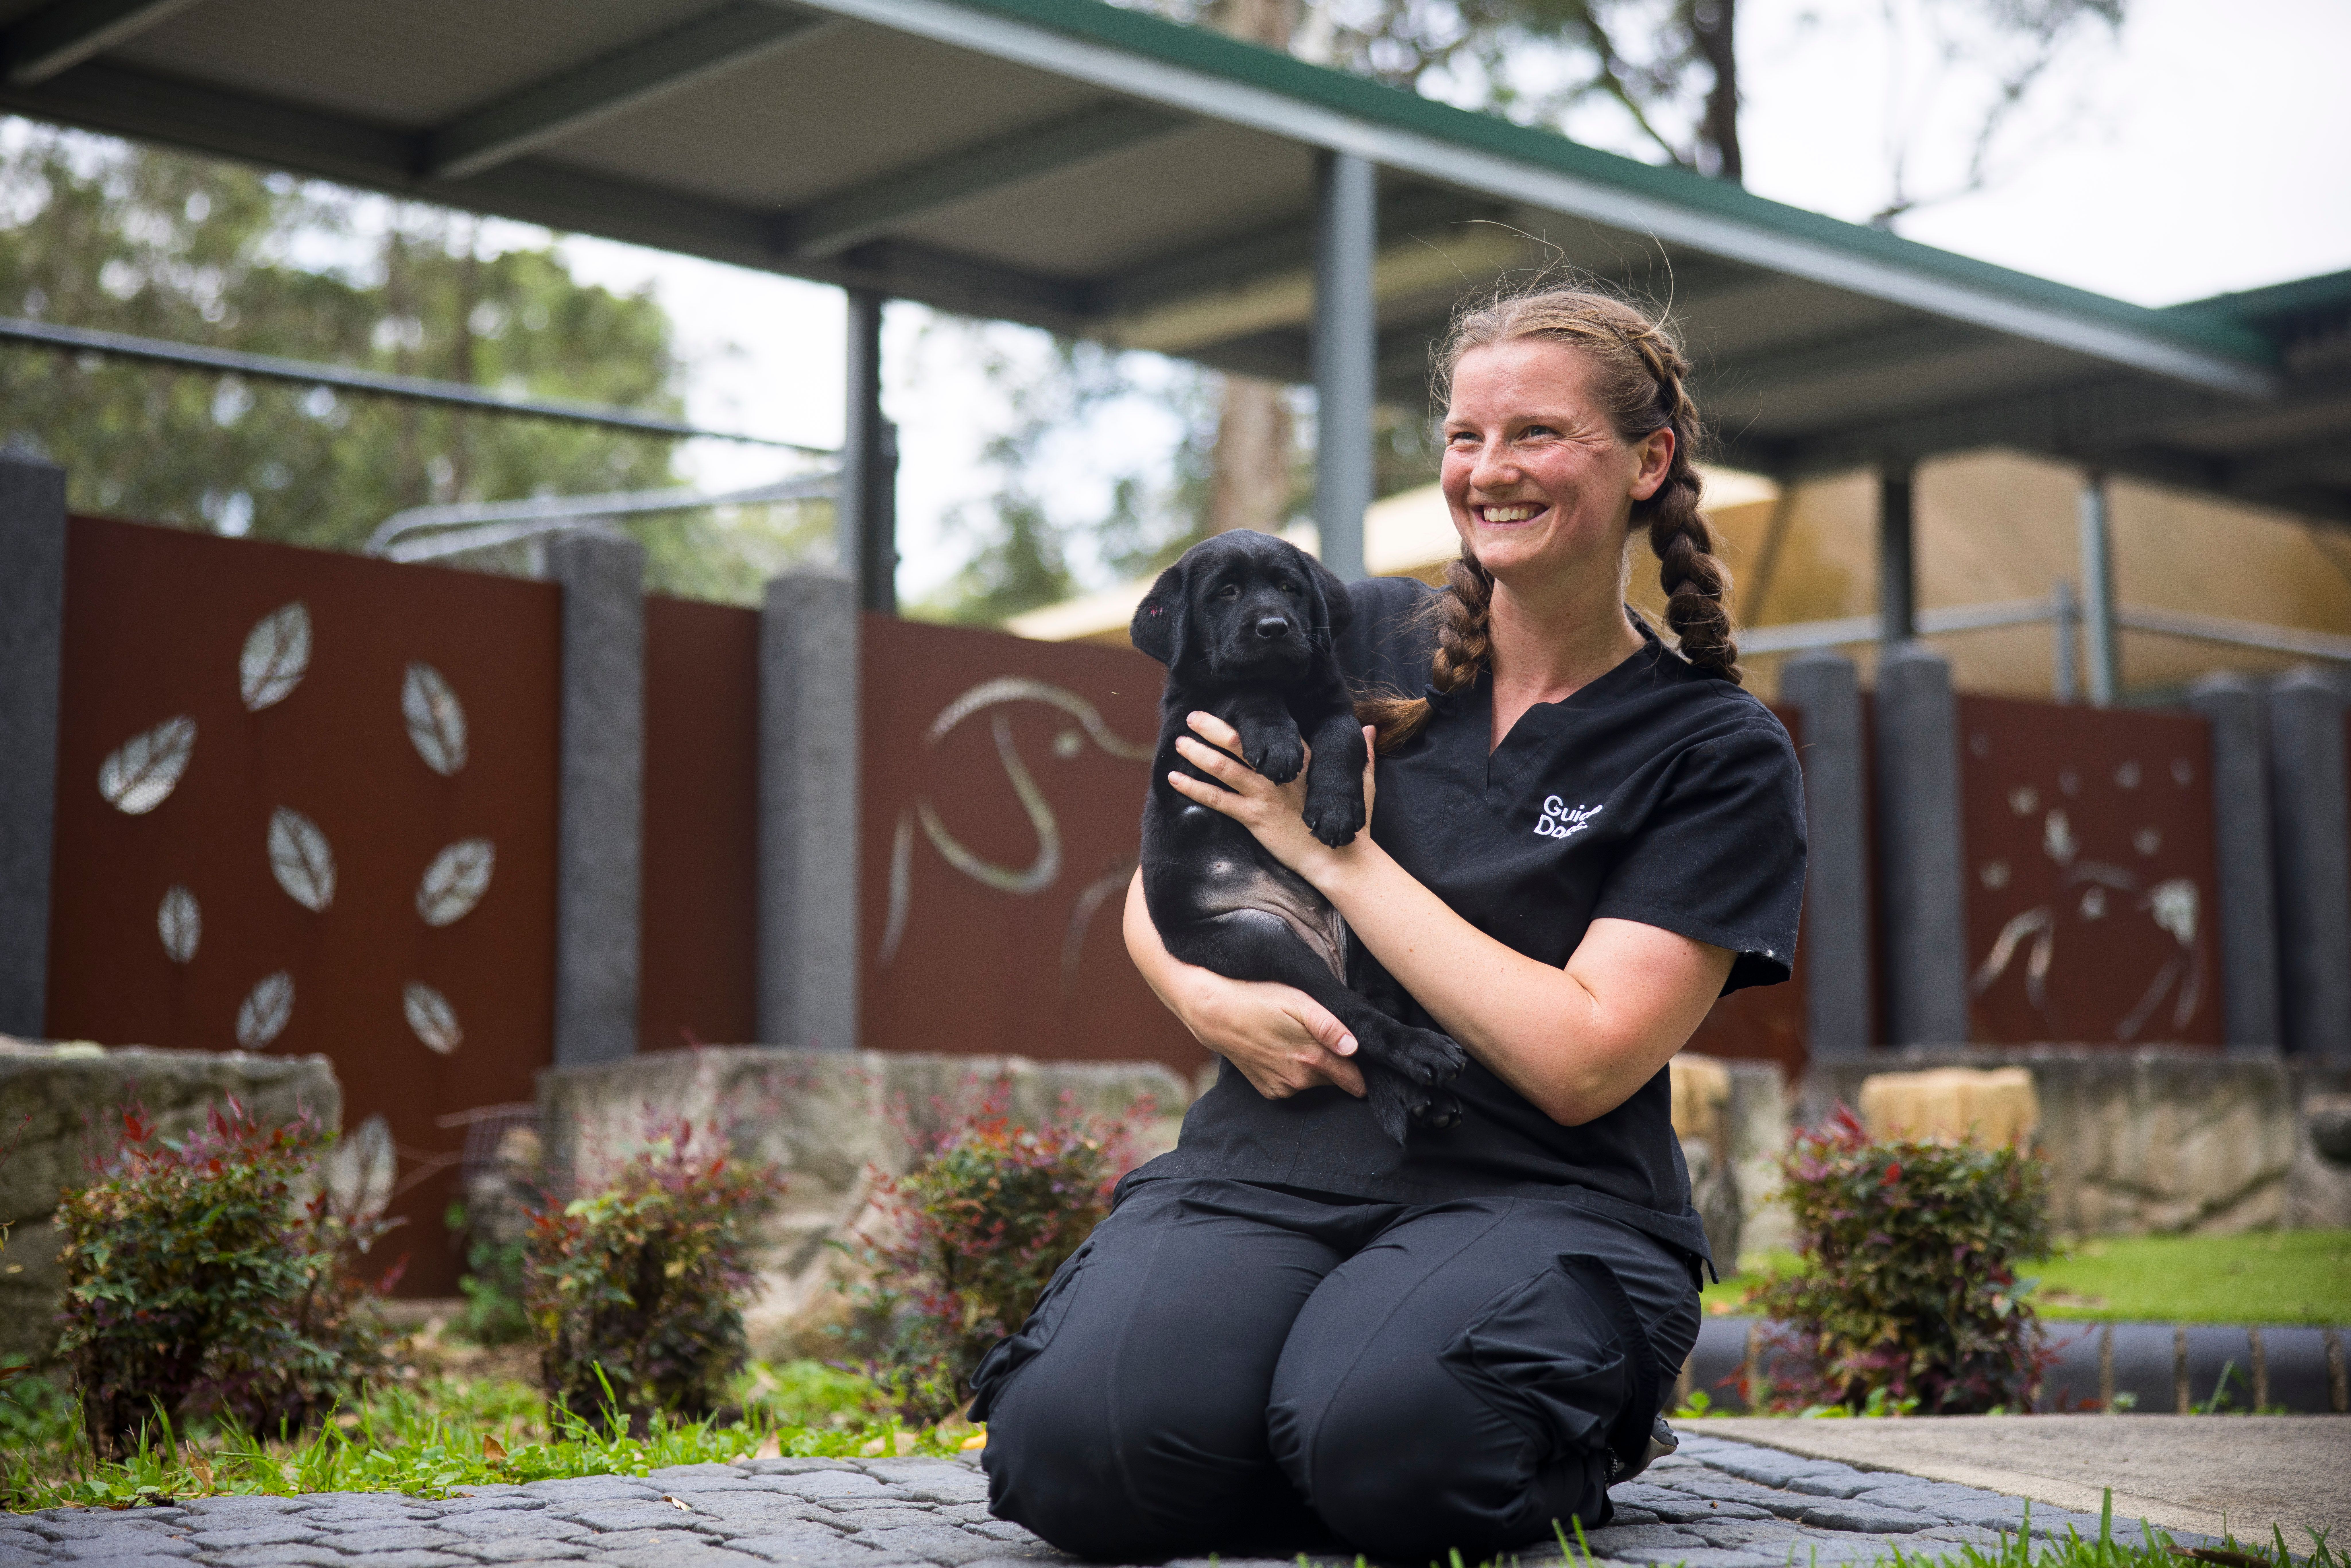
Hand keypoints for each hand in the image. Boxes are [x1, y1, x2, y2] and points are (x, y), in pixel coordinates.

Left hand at [1170, 717, 1379, 879]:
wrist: (1339, 859)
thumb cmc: (1351, 824)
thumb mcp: (1361, 783)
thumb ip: (1362, 754)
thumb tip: (1371, 728)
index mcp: (1302, 760)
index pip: (1271, 732)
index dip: (1247, 719)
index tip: (1229, 706)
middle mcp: (1279, 774)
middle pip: (1240, 743)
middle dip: (1213, 727)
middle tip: (1192, 717)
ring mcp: (1265, 795)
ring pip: (1223, 767)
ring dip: (1198, 753)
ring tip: (1179, 743)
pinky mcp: (1254, 818)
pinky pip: (1216, 800)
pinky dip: (1192, 788)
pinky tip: (1174, 780)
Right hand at [1174, 968, 1366, 1102]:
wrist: (1216, 1014)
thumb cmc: (1260, 1001)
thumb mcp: (1298, 1002)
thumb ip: (1329, 1026)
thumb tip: (1354, 1048)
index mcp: (1312, 1058)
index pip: (1352, 1077)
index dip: (1363, 1073)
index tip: (1370, 1066)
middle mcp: (1299, 1080)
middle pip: (1334, 1079)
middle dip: (1339, 1067)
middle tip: (1329, 1044)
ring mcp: (1282, 1087)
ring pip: (1313, 1082)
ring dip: (1315, 1069)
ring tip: (1301, 1044)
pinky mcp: (1268, 1090)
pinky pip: (1293, 1086)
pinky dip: (1294, 1073)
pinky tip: (1284, 1053)